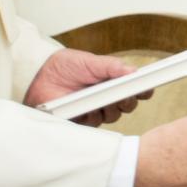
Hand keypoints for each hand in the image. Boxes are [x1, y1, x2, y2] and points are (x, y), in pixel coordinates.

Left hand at [23, 48, 149, 126]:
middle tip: (126, 95)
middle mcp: (105, 97)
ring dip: (111, 109)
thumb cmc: (65, 65)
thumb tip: (133, 71)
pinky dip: (94, 116)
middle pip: (127, 105)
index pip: (133, 89)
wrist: (39, 75)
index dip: (142, 90)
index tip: (146, 88)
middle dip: (129, 100)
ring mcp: (94, 110)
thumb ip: (112, 67)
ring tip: (104, 100)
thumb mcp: (91, 62)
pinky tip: (89, 109)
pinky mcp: (81, 121)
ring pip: (113, 116)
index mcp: (111, 81)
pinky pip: (94, 124)